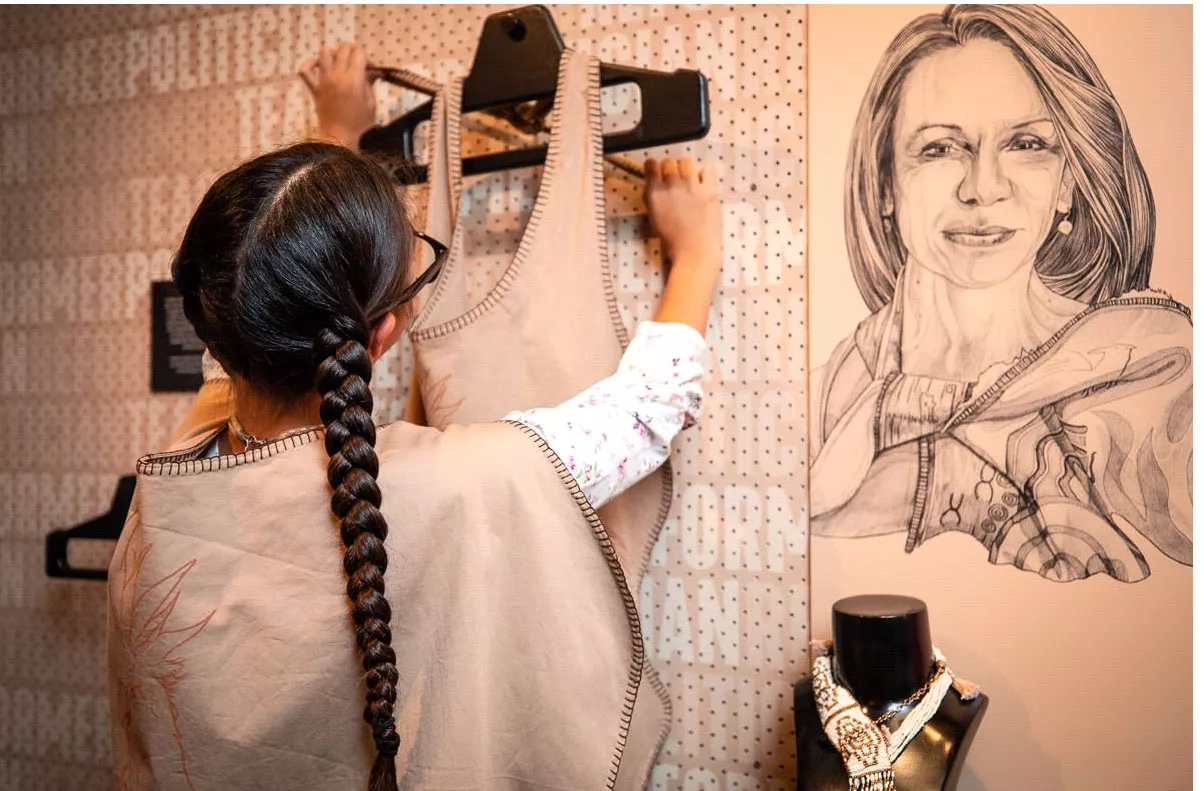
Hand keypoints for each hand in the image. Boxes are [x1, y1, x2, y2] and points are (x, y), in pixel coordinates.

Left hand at [299, 42, 376, 149]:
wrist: (339, 138)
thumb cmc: (358, 124)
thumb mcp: (371, 104)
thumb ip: (370, 84)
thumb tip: (373, 71)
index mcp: (354, 80)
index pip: (358, 53)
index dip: (366, 58)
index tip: (369, 69)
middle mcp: (337, 76)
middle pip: (343, 48)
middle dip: (353, 52)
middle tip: (357, 64)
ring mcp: (323, 81)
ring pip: (324, 52)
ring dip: (334, 54)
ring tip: (340, 63)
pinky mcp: (314, 88)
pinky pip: (305, 70)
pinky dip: (310, 63)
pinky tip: (318, 66)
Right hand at [644, 157, 722, 335]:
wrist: (694, 253)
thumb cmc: (672, 241)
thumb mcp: (653, 219)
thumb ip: (652, 199)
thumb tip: (654, 184)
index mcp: (654, 194)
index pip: (651, 164)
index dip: (655, 168)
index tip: (659, 174)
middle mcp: (671, 186)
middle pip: (669, 161)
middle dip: (671, 169)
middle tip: (676, 181)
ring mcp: (692, 187)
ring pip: (687, 162)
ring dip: (687, 169)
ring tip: (690, 181)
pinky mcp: (710, 191)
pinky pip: (708, 169)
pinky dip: (705, 174)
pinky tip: (703, 184)